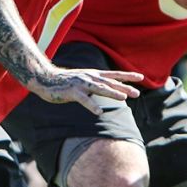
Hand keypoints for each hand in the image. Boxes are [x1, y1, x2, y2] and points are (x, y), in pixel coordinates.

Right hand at [28, 67, 142, 114]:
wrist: (46, 79)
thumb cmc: (65, 82)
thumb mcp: (84, 80)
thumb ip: (96, 83)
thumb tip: (109, 89)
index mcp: (93, 74)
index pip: (114, 74)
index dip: (128, 76)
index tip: (141, 77)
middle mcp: (90, 77)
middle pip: (110, 83)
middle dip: (124, 88)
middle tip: (137, 93)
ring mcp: (81, 84)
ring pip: (99, 89)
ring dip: (112, 93)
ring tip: (123, 98)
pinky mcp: (72, 91)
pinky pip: (84, 100)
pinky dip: (92, 105)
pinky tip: (99, 112)